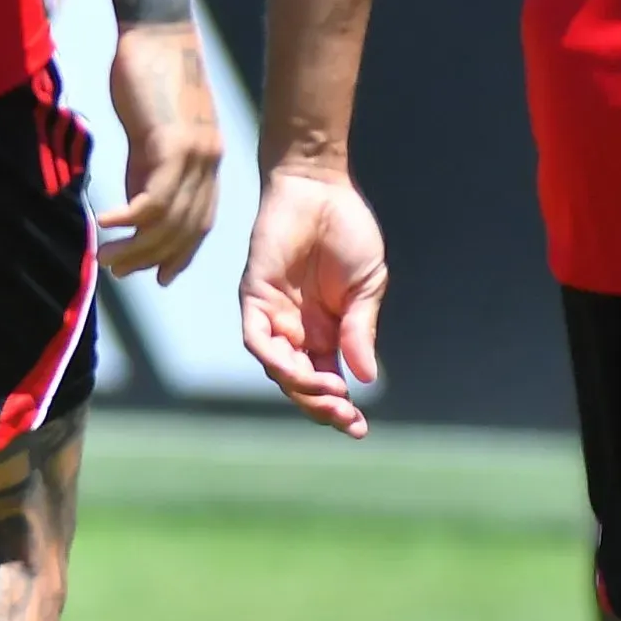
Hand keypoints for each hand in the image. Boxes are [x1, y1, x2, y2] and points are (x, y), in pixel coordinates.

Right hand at [98, 21, 222, 284]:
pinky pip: (153, 196)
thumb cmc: (148, 74)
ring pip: (169, 219)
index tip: (157, 275)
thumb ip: (146, 168)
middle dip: (152, 258)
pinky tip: (105, 224)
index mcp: (206, 162)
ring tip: (105, 258)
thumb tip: (133, 207)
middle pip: (185, 229)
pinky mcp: (172, 143)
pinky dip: (129, 218)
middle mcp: (207, 164)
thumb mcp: (149, 132)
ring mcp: (194, 155)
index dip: (179, 253)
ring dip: (136, 246)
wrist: (157, 30)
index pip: (199, 222)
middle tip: (118, 272)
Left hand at [235, 160, 388, 435]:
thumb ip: (361, 330)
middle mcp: (297, 329)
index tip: (360, 430)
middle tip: (346, 419)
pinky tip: (299, 369)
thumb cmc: (347, 234)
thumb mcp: (366, 288)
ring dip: (302, 388)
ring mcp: (274, 314)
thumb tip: (366, 378)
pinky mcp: (254, 296)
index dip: (340, 408)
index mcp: (327, 331)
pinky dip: (275, 359)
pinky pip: (256, 338)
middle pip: (299, 383)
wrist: (321, 190)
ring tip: (332, 396)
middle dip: (321, 406)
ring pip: (278, 368)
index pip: (327, 380)